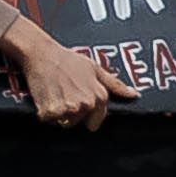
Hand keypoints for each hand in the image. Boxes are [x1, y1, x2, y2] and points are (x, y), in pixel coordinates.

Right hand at [0, 14, 118, 128]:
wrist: (42, 53)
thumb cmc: (67, 59)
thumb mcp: (95, 68)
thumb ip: (115, 84)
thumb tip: (134, 95)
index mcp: (99, 96)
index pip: (96, 121)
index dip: (86, 114)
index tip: (77, 99)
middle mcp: (86, 104)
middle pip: (78, 123)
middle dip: (71, 113)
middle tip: (65, 92)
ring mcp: (69, 109)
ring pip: (64, 123)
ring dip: (58, 113)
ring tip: (56, 93)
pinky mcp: (51, 111)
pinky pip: (49, 120)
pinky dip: (45, 111)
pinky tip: (46, 96)